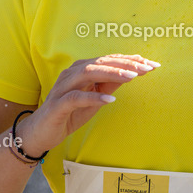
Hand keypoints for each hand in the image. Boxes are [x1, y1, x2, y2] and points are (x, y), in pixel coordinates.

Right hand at [18, 54, 158, 153]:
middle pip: (101, 63)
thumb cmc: (69, 114)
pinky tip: (110, 99)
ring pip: (89, 73)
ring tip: (133, 77)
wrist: (41, 132)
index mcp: (81, 69)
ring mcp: (63, 87)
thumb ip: (109, 85)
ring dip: (112, 74)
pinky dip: (93, 97)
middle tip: (147, 68)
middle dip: (126, 64)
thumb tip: (132, 74)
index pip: (108, 60)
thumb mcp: (95, 99)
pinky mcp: (58, 104)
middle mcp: (72, 73)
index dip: (130, 60)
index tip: (151, 64)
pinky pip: (76, 98)